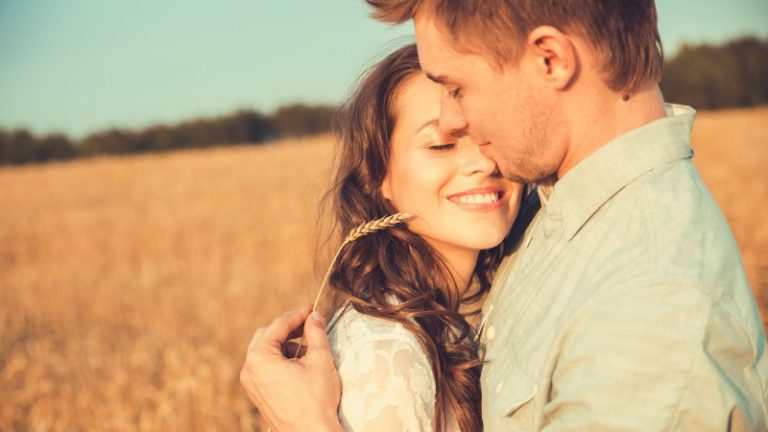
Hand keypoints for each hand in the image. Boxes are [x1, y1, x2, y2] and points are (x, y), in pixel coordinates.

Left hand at [240, 306, 342, 431]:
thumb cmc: (315, 399)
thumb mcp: (319, 359)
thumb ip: (315, 332)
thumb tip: (314, 315)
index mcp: (259, 358)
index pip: (278, 325)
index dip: (297, 314)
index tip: (311, 309)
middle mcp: (249, 369)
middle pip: (266, 336)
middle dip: (288, 328)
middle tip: (308, 323)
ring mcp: (251, 384)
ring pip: (265, 352)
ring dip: (286, 345)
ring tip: (309, 348)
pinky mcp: (257, 394)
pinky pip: (265, 368)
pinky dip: (281, 360)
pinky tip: (300, 364)